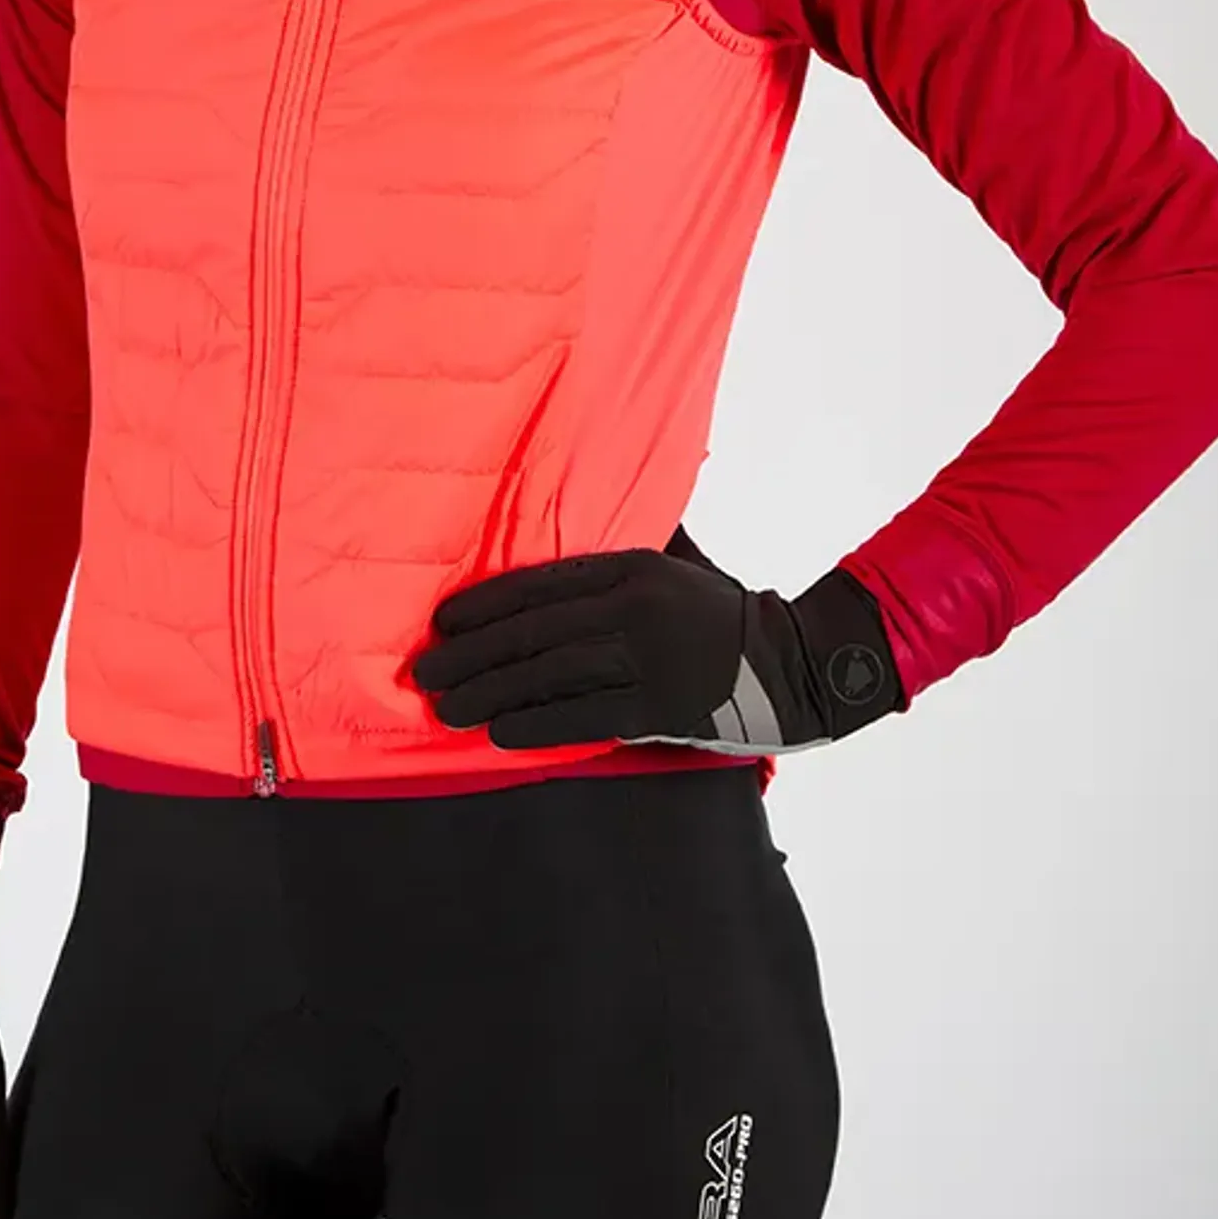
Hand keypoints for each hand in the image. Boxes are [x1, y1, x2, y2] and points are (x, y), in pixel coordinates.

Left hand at [409, 525, 786, 751]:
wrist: (792, 665)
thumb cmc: (721, 611)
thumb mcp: (680, 560)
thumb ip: (636, 531)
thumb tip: (599, 486)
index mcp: (632, 568)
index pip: (541, 583)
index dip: (485, 604)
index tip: (442, 623)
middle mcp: (635, 609)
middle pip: (534, 632)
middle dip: (471, 654)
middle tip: (426, 672)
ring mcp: (647, 660)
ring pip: (550, 674)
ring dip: (490, 693)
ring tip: (448, 707)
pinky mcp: (659, 708)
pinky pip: (584, 716)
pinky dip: (537, 724)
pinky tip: (500, 732)